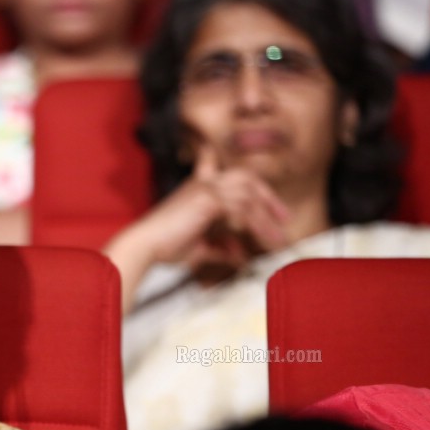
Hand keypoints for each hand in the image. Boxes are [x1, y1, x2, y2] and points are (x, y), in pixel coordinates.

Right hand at [104, 144, 291, 311]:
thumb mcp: (199, 247)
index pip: (226, 172)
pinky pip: (244, 210)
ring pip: (249, 198)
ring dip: (267, 220)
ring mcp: (207, 188)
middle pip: (247, 178)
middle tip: (284, 218)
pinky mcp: (209, 199)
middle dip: (268, 197)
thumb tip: (240, 258)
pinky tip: (262, 242)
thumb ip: (221, 249)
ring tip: (278, 240)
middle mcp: (204, 182)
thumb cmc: (164, 246)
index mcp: (198, 187)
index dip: (245, 179)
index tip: (265, 197)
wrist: (144, 245)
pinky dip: (257, 227)